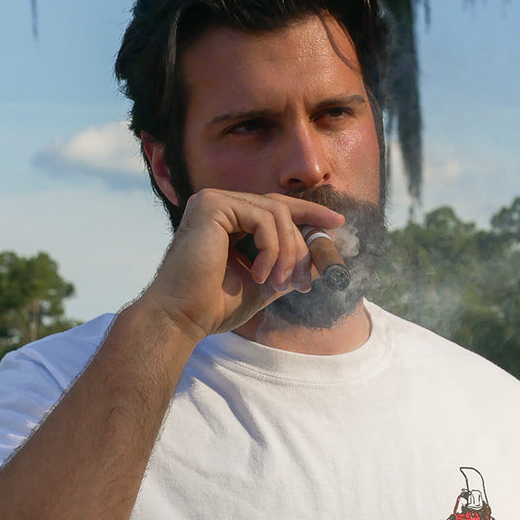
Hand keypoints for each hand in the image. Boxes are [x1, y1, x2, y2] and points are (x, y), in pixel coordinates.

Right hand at [141, 189, 345, 344]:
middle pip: (281, 209)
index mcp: (228, 219)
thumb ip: (286, 269)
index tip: (337, 225)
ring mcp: (214, 200)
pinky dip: (272, 250)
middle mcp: (219, 203)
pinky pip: (264, 219)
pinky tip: (260, 275)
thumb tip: (319, 263)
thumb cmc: (214, 306)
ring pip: (276, 213)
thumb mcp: (262, 284)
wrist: (182, 318)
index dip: (309, 214)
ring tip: (280, 283)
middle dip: (302, 246)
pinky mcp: (212, 205)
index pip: (276, 207)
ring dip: (289, 253)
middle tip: (304, 282)